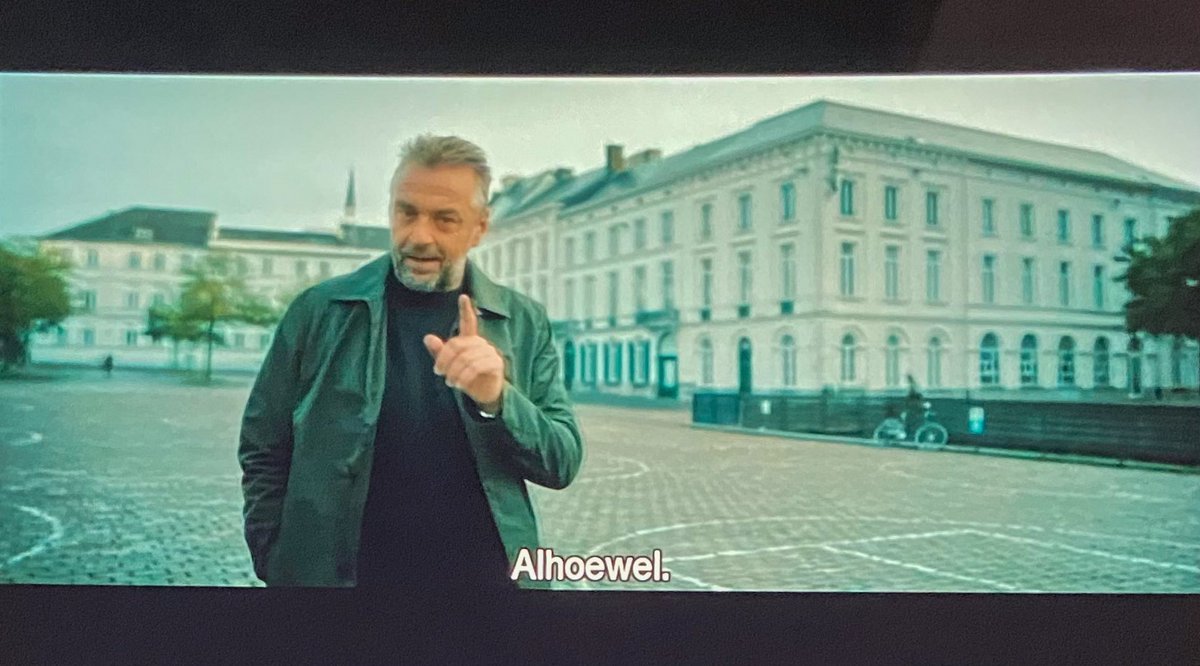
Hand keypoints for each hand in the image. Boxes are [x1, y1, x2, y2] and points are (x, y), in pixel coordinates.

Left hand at [423, 294, 504, 412]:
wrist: (485, 395)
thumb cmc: (468, 377)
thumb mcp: (451, 366)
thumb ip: (440, 353)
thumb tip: (427, 337)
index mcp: (470, 340)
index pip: (469, 322)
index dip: (466, 310)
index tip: (463, 296)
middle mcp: (481, 343)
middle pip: (458, 344)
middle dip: (445, 359)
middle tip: (438, 372)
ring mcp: (490, 352)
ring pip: (467, 357)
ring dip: (454, 371)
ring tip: (450, 382)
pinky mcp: (496, 364)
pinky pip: (477, 366)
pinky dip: (465, 376)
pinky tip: (460, 384)